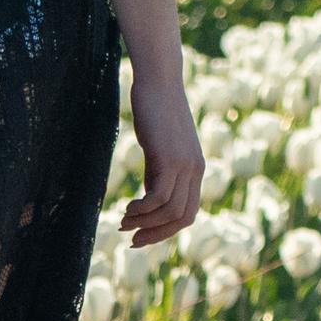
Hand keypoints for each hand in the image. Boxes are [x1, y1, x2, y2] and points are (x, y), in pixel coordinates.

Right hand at [117, 66, 204, 246]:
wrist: (158, 82)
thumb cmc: (155, 111)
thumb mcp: (159, 148)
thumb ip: (159, 172)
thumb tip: (150, 199)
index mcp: (196, 170)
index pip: (188, 213)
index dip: (166, 230)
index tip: (142, 235)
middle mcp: (196, 170)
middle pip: (183, 218)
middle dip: (157, 234)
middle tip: (132, 238)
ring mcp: (185, 165)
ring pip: (170, 211)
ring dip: (145, 223)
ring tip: (124, 221)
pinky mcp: (170, 158)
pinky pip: (159, 198)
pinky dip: (142, 209)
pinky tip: (127, 207)